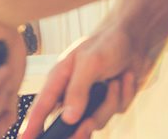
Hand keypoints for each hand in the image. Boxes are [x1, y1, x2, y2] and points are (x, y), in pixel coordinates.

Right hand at [18, 23, 146, 138]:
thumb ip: (77, 91)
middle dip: (80, 128)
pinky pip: (116, 112)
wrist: (136, 38)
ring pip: (97, 120)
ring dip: (109, 103)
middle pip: (69, 123)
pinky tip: (125, 78)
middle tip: (86, 127)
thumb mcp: (89, 64)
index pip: (41, 107)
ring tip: (115, 82)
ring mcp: (92, 98)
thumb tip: (68, 118)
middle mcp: (72, 92)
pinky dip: (124, 96)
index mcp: (59, 79)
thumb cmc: (106, 43)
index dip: (31, 126)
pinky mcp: (110, 102)